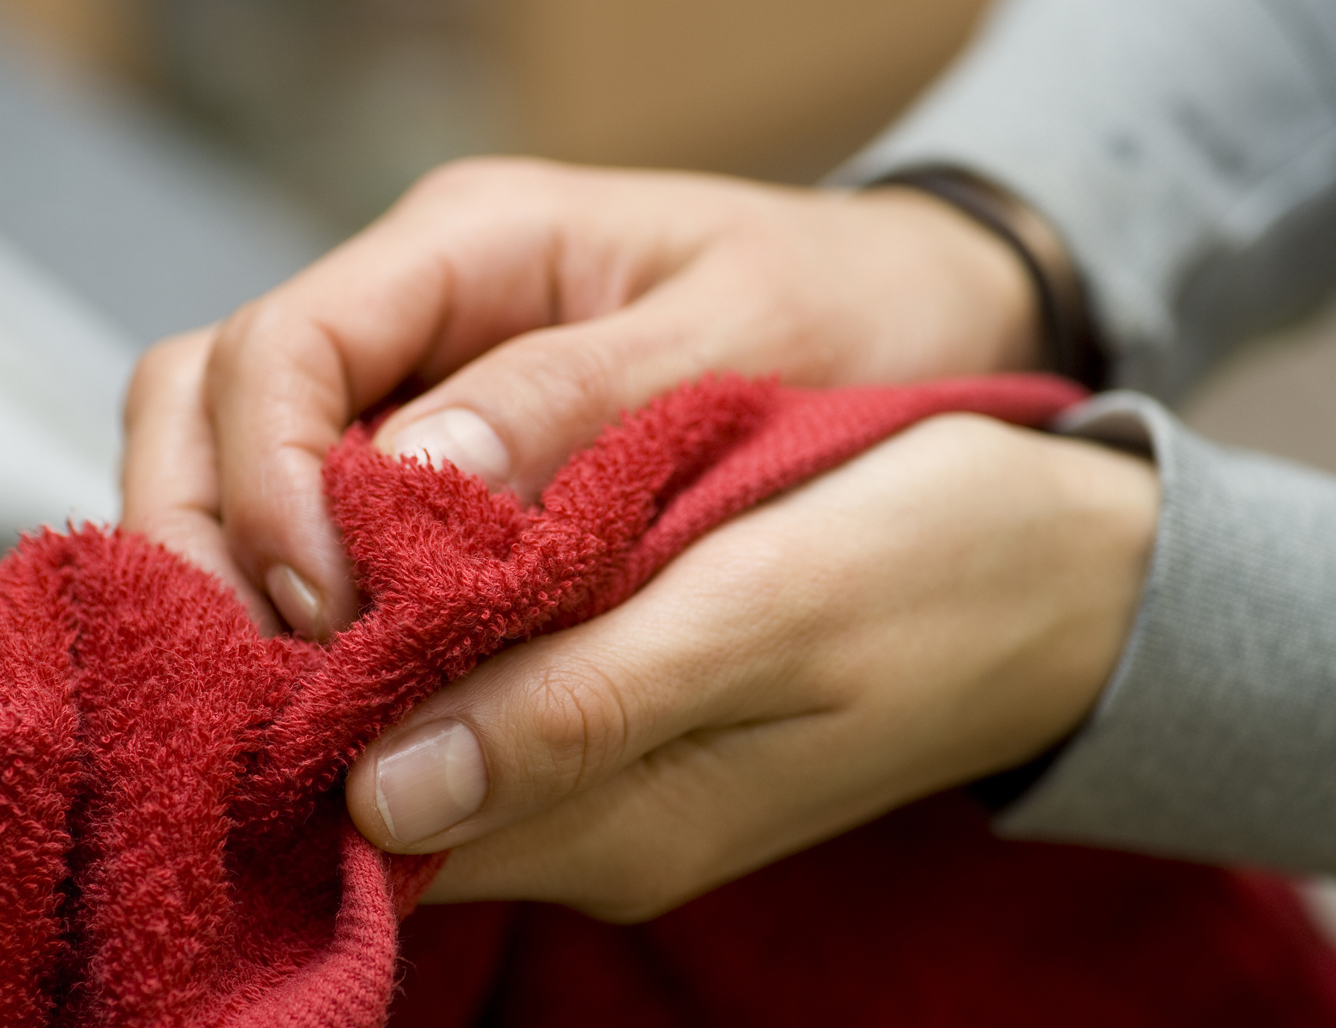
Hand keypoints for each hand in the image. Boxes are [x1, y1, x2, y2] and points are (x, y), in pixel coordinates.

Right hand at [121, 158, 1038, 637]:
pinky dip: (306, 596)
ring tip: (292, 695)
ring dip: (237, 575)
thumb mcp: (742, 333)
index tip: (328, 610)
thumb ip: (579, 399)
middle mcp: (415, 300)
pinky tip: (347, 678)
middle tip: (269, 677)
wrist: (908, 308)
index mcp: (473, 239)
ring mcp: (420, 376)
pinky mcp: (446, 449)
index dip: (269, 482)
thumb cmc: (845, 302)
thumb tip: (408, 484)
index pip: (283, 345)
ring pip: (238, 457)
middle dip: (211, 538)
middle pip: (210, 397)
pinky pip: (322, 514)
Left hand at [343, 415, 1158, 920]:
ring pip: (440, 731)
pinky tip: (460, 537)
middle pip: (394, 779)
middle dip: (328, 664)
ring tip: (367, 504)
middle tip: (306, 512)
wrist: (1072, 577)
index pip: (382, 812)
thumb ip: (583, 706)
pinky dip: (462, 627)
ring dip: (391, 636)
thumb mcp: (768, 611)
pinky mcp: (648, 730)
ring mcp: (624, 789)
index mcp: (621, 823)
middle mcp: (599, 832)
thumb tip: (383, 793)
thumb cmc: (936, 564)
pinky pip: (507, 698)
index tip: (264, 569)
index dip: (299, 704)